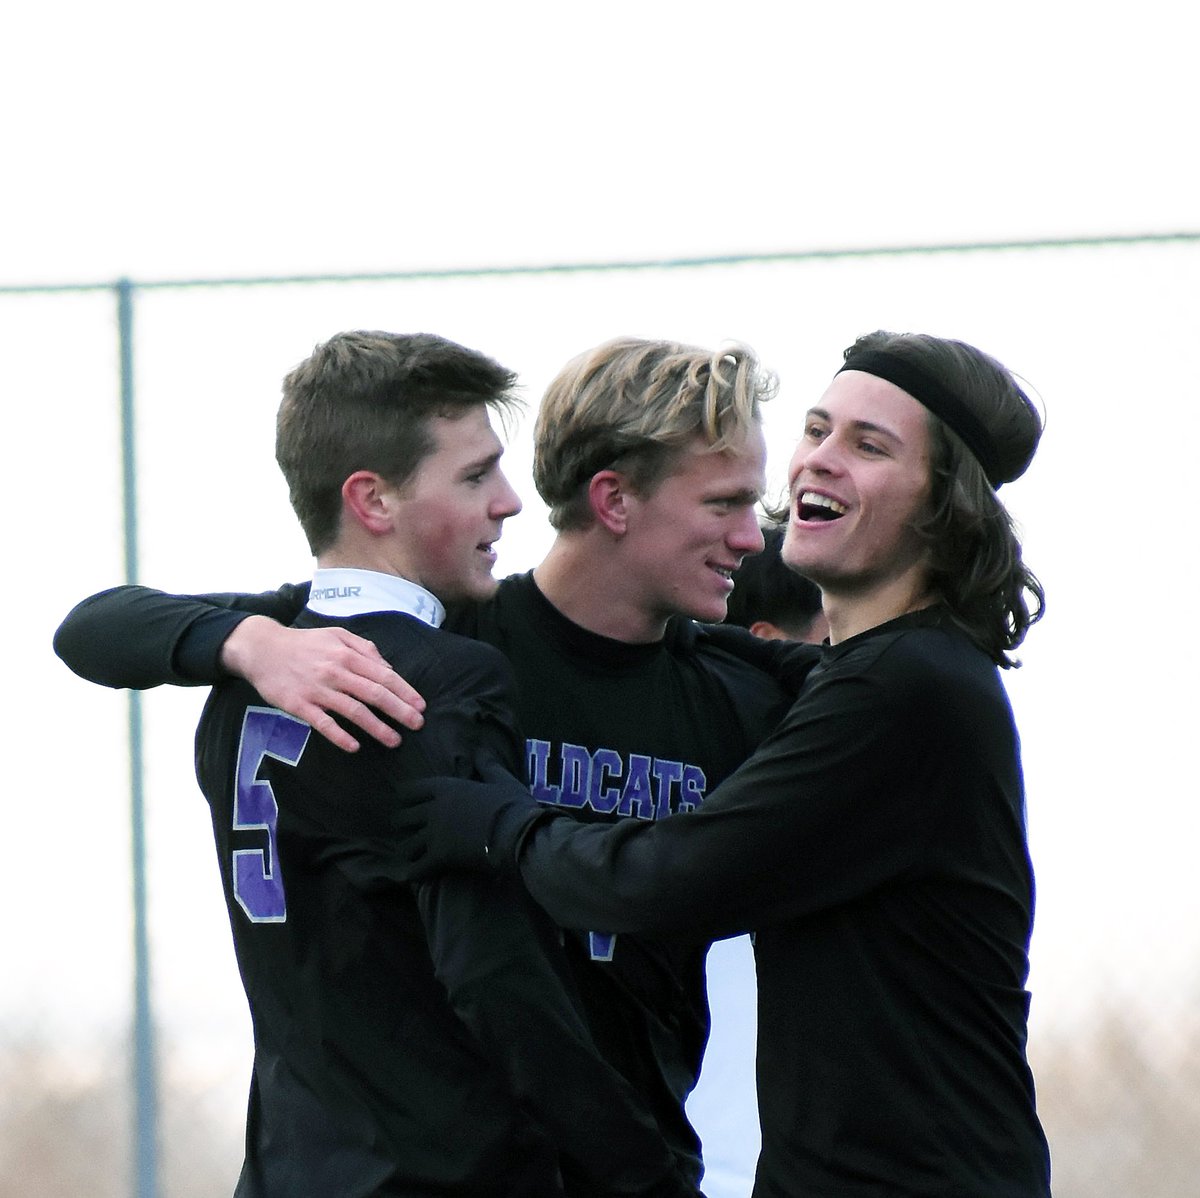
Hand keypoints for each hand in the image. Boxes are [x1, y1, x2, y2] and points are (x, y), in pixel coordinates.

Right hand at [221, 616, 425, 751]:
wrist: (262, 648)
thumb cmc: (304, 643)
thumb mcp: (337, 635)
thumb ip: (365, 648)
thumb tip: (388, 667)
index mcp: (347, 655)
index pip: (384, 676)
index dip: (405, 692)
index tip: (420, 706)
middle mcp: (335, 672)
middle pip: (374, 694)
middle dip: (400, 711)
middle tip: (417, 724)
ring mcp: (317, 690)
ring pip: (353, 711)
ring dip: (377, 728)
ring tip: (394, 741)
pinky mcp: (299, 705)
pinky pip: (323, 723)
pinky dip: (339, 736)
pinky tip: (354, 747)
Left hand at [391, 771, 541, 880]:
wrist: (520, 835)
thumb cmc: (513, 806)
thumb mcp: (502, 781)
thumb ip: (488, 765)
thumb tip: (480, 750)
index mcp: (447, 788)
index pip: (410, 790)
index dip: (404, 798)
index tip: (404, 804)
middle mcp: (434, 809)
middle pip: (402, 819)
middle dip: (402, 826)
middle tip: (408, 832)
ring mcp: (435, 834)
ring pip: (406, 846)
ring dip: (407, 851)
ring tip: (412, 856)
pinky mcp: (440, 857)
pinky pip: (416, 868)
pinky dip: (413, 872)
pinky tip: (415, 875)